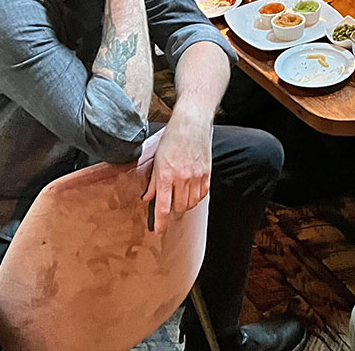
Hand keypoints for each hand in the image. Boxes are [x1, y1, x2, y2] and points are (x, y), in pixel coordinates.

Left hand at [143, 111, 211, 232]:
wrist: (191, 123)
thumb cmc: (172, 138)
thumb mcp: (157, 159)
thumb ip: (153, 181)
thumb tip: (147, 198)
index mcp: (166, 175)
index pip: (163, 207)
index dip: (160, 223)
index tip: (158, 232)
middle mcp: (182, 178)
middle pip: (179, 208)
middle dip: (173, 213)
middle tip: (169, 210)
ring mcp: (196, 176)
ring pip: (191, 203)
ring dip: (185, 206)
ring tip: (180, 201)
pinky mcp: (206, 172)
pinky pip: (202, 194)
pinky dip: (196, 198)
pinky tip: (191, 194)